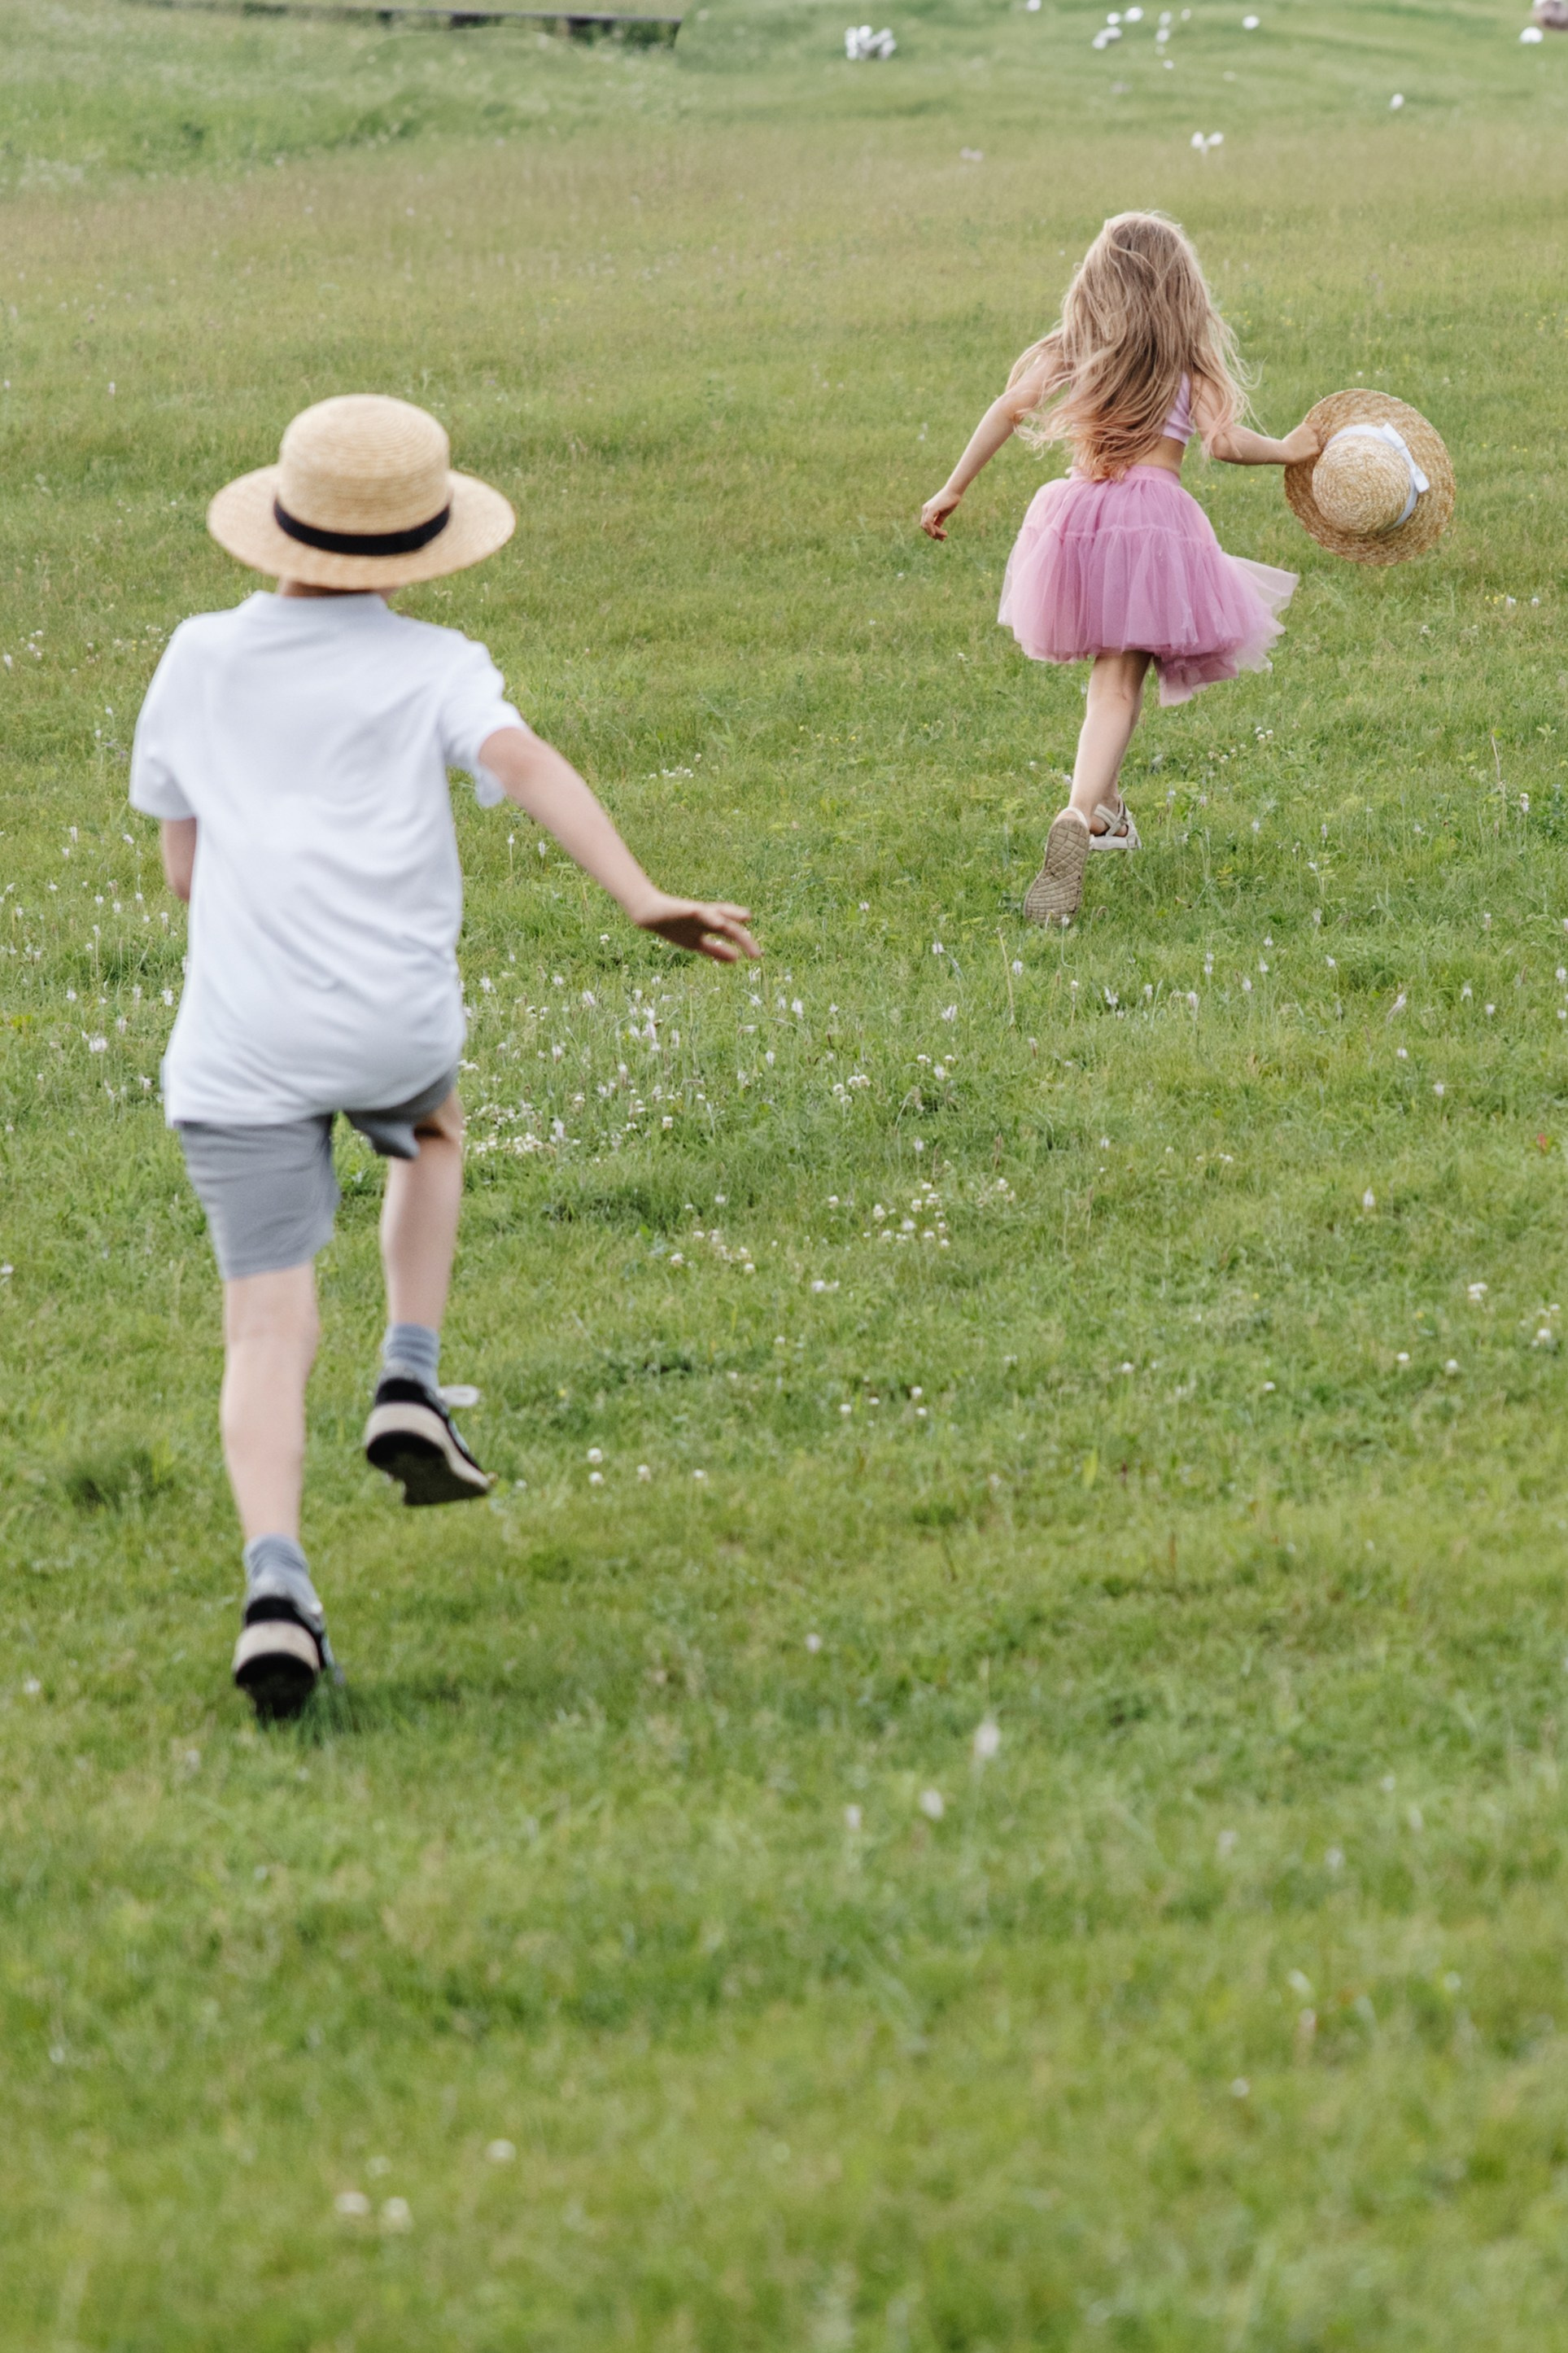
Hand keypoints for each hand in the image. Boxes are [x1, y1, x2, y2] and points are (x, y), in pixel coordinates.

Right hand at [633, 893, 759, 963]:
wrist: (650, 914)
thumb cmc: (674, 927)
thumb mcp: (696, 943)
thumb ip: (715, 950)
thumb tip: (736, 959)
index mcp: (711, 926)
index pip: (732, 934)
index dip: (745, 943)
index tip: (757, 956)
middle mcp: (708, 917)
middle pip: (730, 926)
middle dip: (743, 938)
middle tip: (757, 954)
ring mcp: (698, 912)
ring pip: (718, 913)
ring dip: (732, 916)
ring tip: (747, 918)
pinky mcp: (686, 908)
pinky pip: (700, 912)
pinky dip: (710, 916)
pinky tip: (719, 921)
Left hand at [920, 485, 962, 539]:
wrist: (954, 491)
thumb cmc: (951, 500)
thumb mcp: (943, 513)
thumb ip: (939, 521)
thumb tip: (936, 531)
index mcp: (927, 510)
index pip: (926, 525)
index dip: (932, 533)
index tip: (942, 537)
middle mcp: (925, 509)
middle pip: (925, 527)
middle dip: (933, 534)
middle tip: (943, 538)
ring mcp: (927, 509)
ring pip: (926, 526)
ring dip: (935, 533)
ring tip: (945, 535)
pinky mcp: (931, 509)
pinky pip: (928, 523)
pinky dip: (932, 530)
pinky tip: (939, 533)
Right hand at [1280, 420, 1321, 465]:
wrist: (1284, 451)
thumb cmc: (1285, 445)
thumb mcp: (1294, 435)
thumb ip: (1302, 434)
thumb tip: (1305, 439)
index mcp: (1305, 427)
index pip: (1318, 427)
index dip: (1316, 432)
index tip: (1312, 437)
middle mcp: (1311, 431)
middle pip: (1316, 437)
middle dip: (1312, 441)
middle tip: (1303, 448)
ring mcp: (1314, 439)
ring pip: (1317, 444)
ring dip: (1312, 448)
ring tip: (1302, 452)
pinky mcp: (1315, 448)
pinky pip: (1317, 451)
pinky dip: (1313, 454)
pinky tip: (1305, 455)